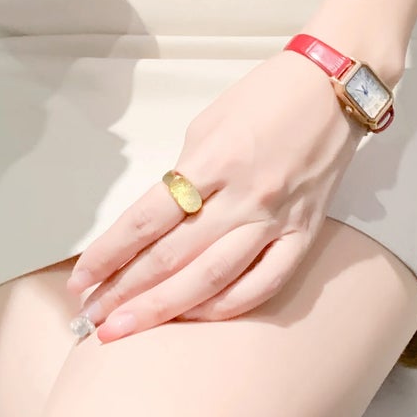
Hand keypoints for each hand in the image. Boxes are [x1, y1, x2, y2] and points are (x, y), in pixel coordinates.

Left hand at [65, 48, 364, 342]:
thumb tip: (161, 215)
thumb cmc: (267, 94)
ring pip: (212, 279)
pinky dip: (226, 306)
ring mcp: (276, 218)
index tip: (81, 277)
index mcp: (213, 159)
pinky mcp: (303, 233)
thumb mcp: (209, 122)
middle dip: (126, 291)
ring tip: (127, 329)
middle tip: (92, 318)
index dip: (110, 253)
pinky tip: (194, 318)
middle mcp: (243, 195)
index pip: (148, 218)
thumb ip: (185, 171)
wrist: (334, 86)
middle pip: (173, 256)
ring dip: (164, 309)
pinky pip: (263, 283)